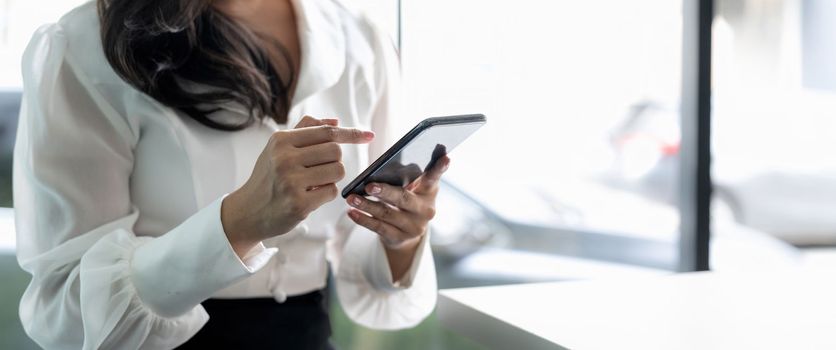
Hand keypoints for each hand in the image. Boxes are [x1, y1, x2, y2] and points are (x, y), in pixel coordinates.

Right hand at [221, 116, 373, 256]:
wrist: (247, 211)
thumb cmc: (268, 176)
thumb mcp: (278, 148)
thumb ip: (305, 130)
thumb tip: (335, 121)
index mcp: (281, 140)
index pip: (326, 132)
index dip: (351, 133)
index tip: (368, 136)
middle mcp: (284, 158)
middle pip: (335, 151)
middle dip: (334, 160)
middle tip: (318, 169)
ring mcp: (291, 182)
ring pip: (337, 171)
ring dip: (332, 177)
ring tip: (313, 182)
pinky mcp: (299, 204)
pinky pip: (332, 191)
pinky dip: (326, 193)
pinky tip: (309, 196)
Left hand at [345, 155, 449, 280]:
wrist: (407, 232)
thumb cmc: (408, 199)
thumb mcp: (414, 187)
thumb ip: (411, 174)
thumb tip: (395, 158)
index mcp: (429, 191)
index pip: (434, 177)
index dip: (440, 168)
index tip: (446, 157)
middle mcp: (426, 210)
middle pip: (404, 199)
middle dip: (386, 192)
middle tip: (369, 186)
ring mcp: (414, 226)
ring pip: (388, 214)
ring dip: (367, 206)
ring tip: (351, 198)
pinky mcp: (400, 238)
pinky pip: (379, 228)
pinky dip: (364, 220)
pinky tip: (352, 212)